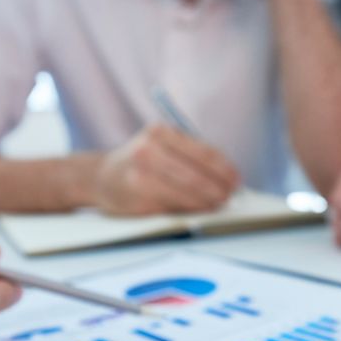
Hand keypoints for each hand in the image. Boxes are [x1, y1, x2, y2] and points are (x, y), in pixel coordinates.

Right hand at [93, 125, 240, 214]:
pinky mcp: (137, 198)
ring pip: (186, 191)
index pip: (201, 152)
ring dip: (207, 200)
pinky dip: (191, 208)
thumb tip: (226, 177)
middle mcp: (148, 151)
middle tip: (231, 195)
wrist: (103, 176)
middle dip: (218, 187)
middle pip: (195, 173)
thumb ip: (189, 156)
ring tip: (219, 203)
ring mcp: (141, 175)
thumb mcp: (162, 145)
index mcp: (160, 132)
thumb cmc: (142, 161)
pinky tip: (200, 208)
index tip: (236, 179)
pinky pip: (173, 205)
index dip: (223, 168)